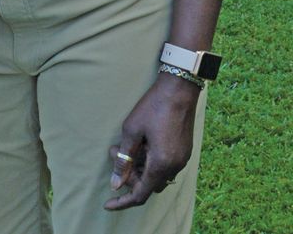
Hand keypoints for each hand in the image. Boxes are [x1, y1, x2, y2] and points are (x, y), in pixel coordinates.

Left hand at [104, 73, 200, 210]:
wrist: (179, 88)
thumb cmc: (154, 106)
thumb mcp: (132, 130)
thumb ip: (123, 159)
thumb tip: (116, 184)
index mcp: (161, 164)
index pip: (140, 194)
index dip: (122, 201)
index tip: (107, 204)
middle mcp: (175, 166)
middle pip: (149, 185)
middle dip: (130, 176)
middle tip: (114, 152)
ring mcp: (183, 158)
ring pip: (158, 175)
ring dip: (141, 168)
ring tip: (126, 146)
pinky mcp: (185, 150)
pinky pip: (167, 165)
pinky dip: (152, 162)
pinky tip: (143, 144)